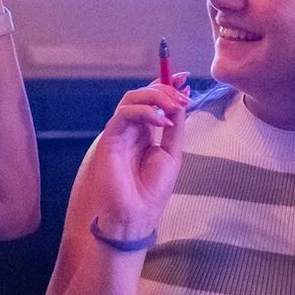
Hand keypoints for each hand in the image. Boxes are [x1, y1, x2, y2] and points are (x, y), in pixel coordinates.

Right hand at [74, 78, 190, 242]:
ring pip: (131, 98)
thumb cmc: (151, 191)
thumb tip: (181, 101)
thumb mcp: (171, 153)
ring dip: (155, 96)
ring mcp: (119, 132)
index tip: (185, 79)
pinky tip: (161, 122)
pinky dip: (144, 111)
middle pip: (143, 94)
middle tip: (184, 97)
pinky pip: (123, 113)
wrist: (135, 216)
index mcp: (144, 132)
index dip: (167, 85)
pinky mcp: (109, 138)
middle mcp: (130, 129)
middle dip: (165, 89)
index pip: (153, 101)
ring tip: (175, 107)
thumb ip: (174, 127)